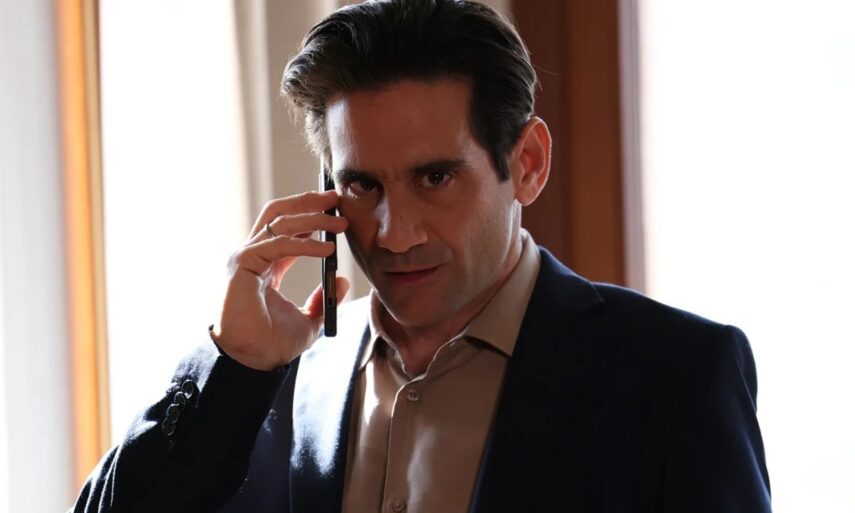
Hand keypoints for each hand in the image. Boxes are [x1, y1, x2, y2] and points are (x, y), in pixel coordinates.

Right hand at [212, 190, 349, 370]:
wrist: (252, 362)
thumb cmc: (272, 344)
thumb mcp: (309, 320)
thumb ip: (323, 300)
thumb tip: (341, 281)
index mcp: (267, 264)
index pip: (288, 228)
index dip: (312, 215)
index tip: (337, 210)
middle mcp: (254, 255)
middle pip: (278, 213)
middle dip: (307, 201)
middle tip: (335, 198)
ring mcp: (245, 257)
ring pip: (279, 222)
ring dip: (313, 218)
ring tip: (340, 223)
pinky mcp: (243, 264)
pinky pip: (278, 244)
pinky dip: (305, 244)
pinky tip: (327, 249)